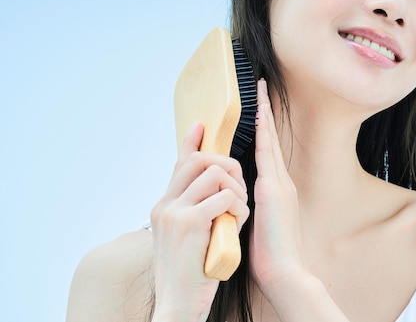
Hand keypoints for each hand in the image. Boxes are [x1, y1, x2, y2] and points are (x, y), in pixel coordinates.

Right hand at [149, 122, 249, 321]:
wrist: (178, 304)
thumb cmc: (189, 274)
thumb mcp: (187, 236)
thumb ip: (195, 211)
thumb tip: (213, 193)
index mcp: (164, 205)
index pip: (179, 163)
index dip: (191, 140)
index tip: (201, 124)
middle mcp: (165, 204)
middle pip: (199, 159)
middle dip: (228, 165)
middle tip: (240, 188)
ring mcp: (174, 212)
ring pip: (214, 173)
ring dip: (236, 190)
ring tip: (239, 212)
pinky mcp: (188, 224)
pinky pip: (223, 197)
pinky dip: (238, 208)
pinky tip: (237, 225)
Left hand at [249, 79, 304, 297]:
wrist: (283, 271)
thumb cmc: (268, 254)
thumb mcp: (257, 224)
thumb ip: (250, 207)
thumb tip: (235, 201)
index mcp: (275, 191)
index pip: (266, 153)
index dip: (262, 130)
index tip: (257, 110)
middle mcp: (280, 181)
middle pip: (270, 139)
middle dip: (266, 113)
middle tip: (262, 87)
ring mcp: (279, 182)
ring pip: (269, 140)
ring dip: (265, 114)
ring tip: (261, 90)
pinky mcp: (273, 188)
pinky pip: (266, 152)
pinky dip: (263, 131)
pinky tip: (259, 113)